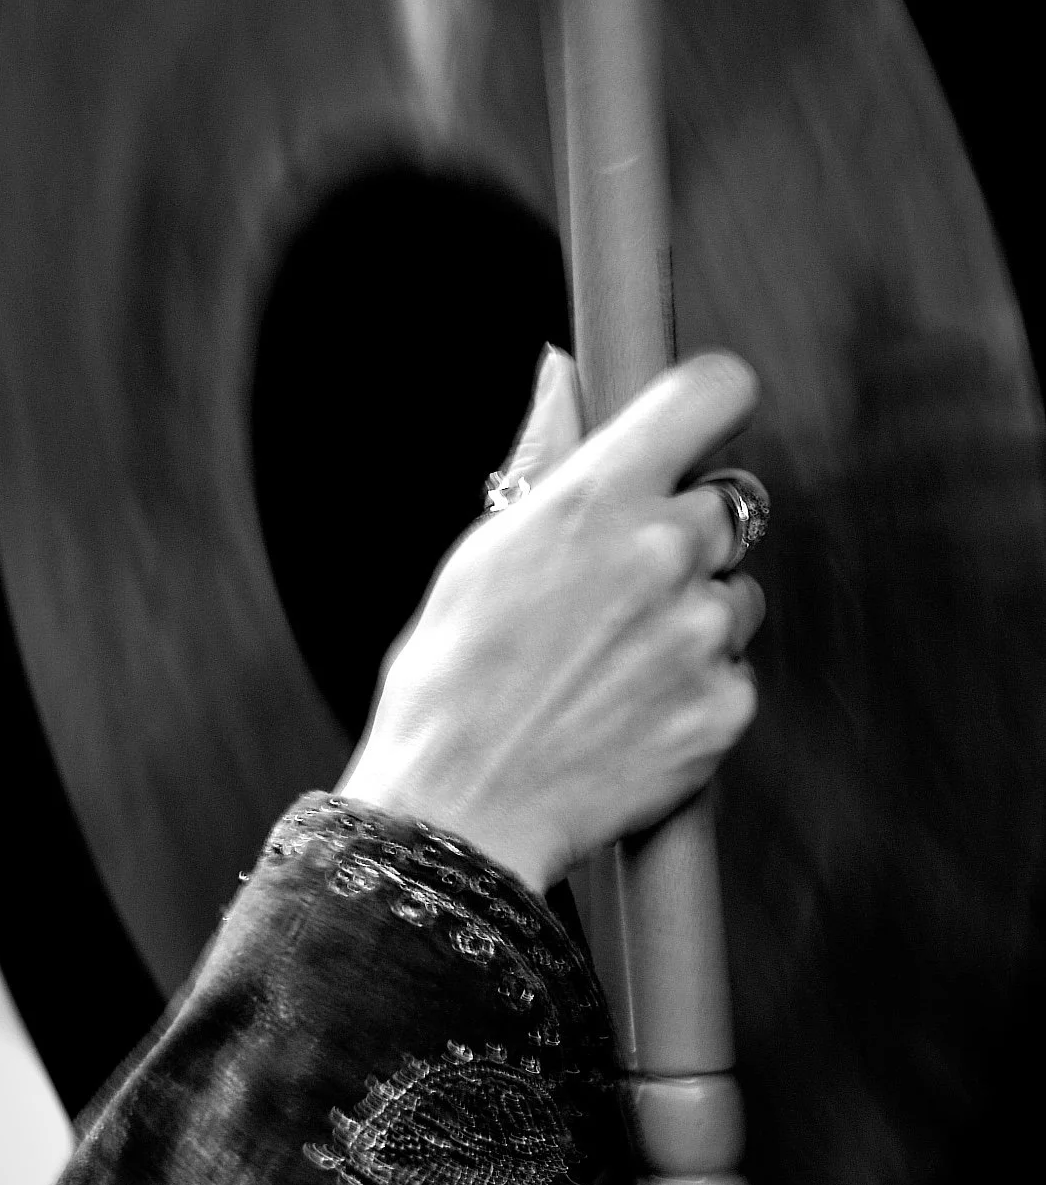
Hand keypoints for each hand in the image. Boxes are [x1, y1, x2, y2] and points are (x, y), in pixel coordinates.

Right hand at [339, 347, 765, 894]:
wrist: (459, 814)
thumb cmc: (450, 681)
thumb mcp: (481, 551)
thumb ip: (544, 455)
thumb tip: (563, 369)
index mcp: (598, 495)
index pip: (715, 392)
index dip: (712, 406)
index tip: (699, 430)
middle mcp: (664, 552)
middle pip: (730, 504)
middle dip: (686, 537)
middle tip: (620, 590)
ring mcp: (702, 634)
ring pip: (735, 596)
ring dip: (694, 618)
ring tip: (612, 667)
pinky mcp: (725, 709)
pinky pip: (733, 676)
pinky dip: (695, 693)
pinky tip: (628, 717)